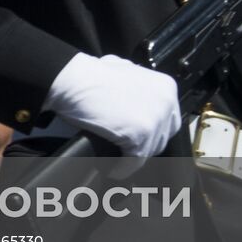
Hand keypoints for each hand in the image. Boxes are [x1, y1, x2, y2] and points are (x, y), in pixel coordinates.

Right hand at [42, 53, 182, 174]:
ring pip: (149, 150)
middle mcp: (166, 103)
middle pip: (161, 136)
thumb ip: (140, 87)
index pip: (168, 119)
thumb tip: (139, 103)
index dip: (150, 129)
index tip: (137, 136)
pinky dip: (123, 168)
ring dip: (133, 157)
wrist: (73, 79)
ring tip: (119, 160)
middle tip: (126, 148)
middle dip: (144, 143)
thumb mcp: (125, 71)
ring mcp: (155, 120)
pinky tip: (113, 169)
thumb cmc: (92, 75)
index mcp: (166, 87)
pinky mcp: (139, 135)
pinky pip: (135, 161)